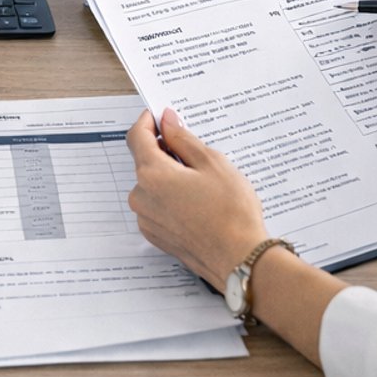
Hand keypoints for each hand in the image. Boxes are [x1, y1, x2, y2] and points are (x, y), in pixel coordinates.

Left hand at [125, 109, 266, 289]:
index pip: (136, 137)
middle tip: (196, 153)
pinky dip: (171, 198)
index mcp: (152, 175)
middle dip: (165, 152)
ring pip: (152, 185)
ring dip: (170, 177)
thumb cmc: (231, 212)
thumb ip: (183, 139)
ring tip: (203, 184)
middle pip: (145, 162)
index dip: (147, 121)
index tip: (160, 116)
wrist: (240, 259)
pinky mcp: (157, 236)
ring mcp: (147, 220)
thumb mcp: (212, 163)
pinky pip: (157, 206)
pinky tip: (198, 203)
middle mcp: (142, 198)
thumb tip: (167, 122)